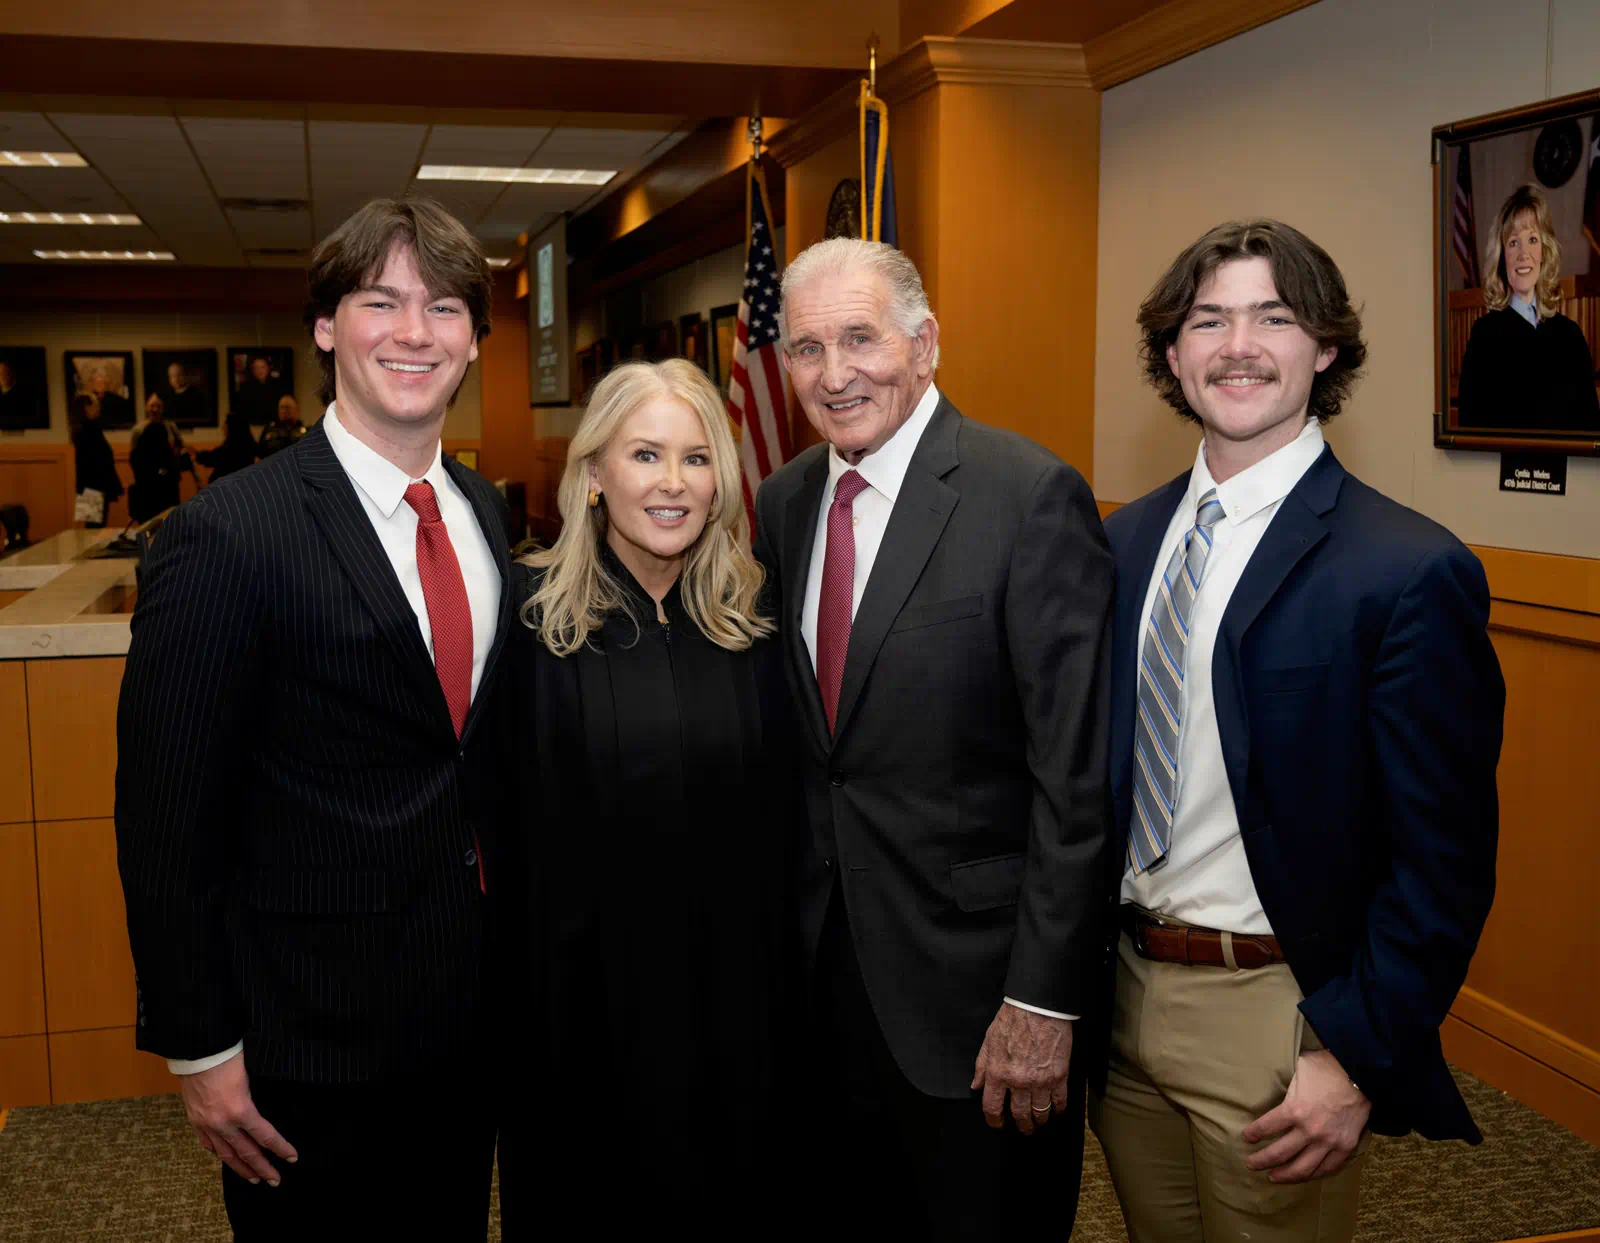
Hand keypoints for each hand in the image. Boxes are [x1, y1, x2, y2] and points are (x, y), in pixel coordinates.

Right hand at [178, 1052, 297, 1185]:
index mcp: (240, 1110)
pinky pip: (208, 1144)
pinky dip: (219, 1154)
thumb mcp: (252, 1075)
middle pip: (246, 1153)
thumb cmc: (229, 1056)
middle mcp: (222, 1123)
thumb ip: (259, 1097)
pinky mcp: (195, 1120)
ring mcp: (206, 1124)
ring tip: (253, 1179)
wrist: (198, 1050)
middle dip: (262, 1168)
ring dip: (241, 1168)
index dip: (280, 1148)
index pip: (265, 1136)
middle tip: (275, 1181)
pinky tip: (227, 1158)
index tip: (292, 1158)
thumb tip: (271, 1110)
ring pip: (226, 1154)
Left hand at [970, 1003, 1072, 1135]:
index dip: (994, 1120)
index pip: (992, 1107)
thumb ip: (981, 1066)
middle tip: (1024, 1128)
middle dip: (1022, 1125)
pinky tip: (1056, 1109)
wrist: (1038, 1007)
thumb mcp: (988, 1041)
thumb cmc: (1012, 1019)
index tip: (998, 1124)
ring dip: (1040, 1120)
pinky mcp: (1058, 1076)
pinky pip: (1059, 1102)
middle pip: (1019, 1115)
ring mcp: (1039, 1081)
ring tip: (1040, 1121)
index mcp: (997, 1073)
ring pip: (1040, 1112)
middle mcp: (1018, 1081)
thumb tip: (976, 1085)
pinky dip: (1058, 1109)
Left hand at [1242, 1050, 1370, 1182]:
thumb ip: (1286, 1082)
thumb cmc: (1326, 1068)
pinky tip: (1303, 1175)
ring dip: (1284, 1175)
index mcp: (1294, 1110)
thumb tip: (1272, 1080)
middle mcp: (1309, 1130)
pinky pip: (1326, 1168)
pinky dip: (1312, 1174)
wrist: (1361, 1074)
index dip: (1253, 1134)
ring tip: (1273, 1176)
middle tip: (1251, 1164)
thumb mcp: (1298, 1069)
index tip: (1247, 1138)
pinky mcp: (1345, 1147)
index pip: (1265, 1128)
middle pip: (1279, 1154)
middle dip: (1261, 1161)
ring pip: (1302, 1168)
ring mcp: (1328, 1142)